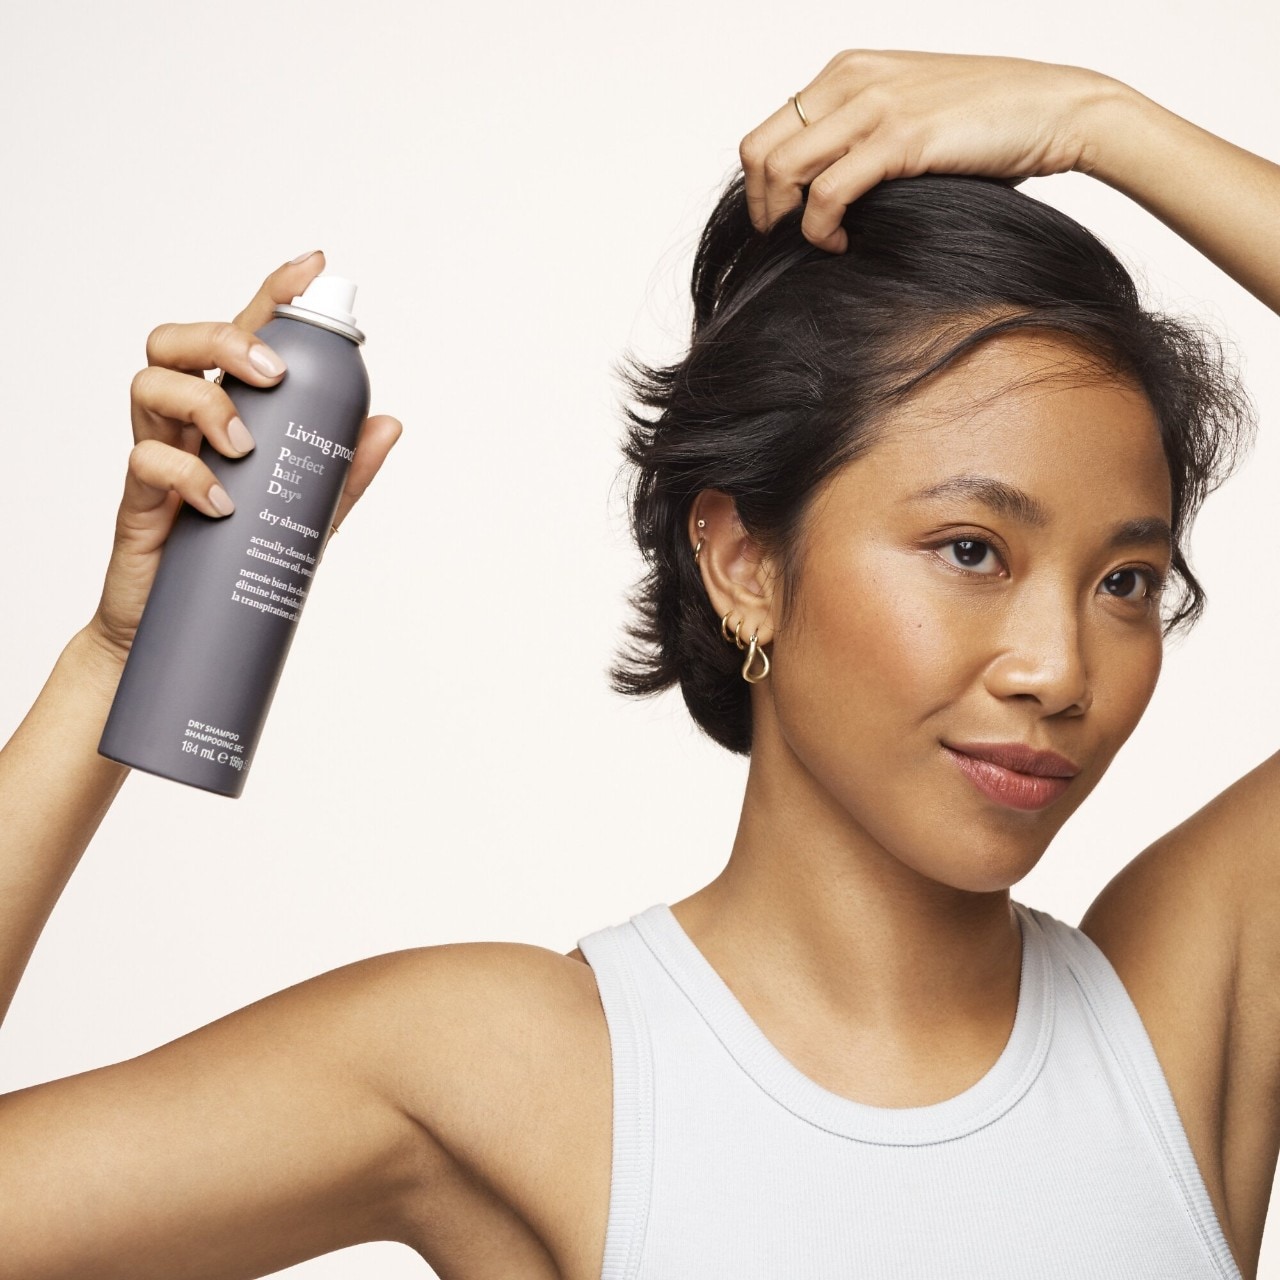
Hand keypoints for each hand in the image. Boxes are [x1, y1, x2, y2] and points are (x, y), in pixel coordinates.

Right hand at [86, 252, 402, 666]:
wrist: (175, 632)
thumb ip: (342, 472)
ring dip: (207, 402)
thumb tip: (389, 425)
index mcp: (228, 412)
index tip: (313, 267)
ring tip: (248, 448)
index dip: (272, 295)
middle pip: (176, 341)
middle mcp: (185, 422)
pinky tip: (223, 502)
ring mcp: (157, 455)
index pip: (243, 337)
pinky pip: (145, 459)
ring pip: (150, 383)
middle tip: (272, 372)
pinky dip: (189, 473)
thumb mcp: (307, 515)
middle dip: (225, 338)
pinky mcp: (137, 499)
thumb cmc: (238, 560)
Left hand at [738, 50, 1127, 252]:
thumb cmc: (986, 123)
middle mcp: (852, 78)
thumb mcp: (905, 114)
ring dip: (788, 222)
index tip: (781, 220)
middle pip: (759, 151)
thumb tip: (815, 190)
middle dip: (762, 206)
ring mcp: (875, 104)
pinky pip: (828, 192)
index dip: (761, 186)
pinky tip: (841, 243)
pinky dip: (821, 229)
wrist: (1056, 107)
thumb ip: (857, 136)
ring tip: (818, 243)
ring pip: (784, 170)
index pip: (766, 130)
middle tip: (784, 240)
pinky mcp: (902, 137)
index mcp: (847, 69)